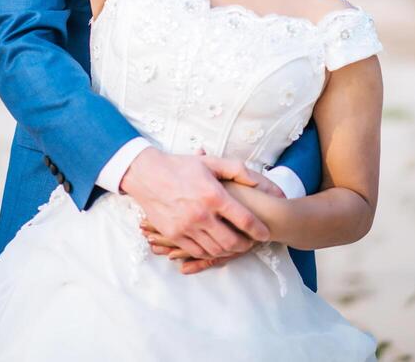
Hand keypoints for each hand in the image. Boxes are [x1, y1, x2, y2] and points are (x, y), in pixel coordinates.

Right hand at [120, 148, 270, 259]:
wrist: (148, 175)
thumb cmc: (181, 166)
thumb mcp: (211, 162)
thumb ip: (237, 170)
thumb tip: (259, 182)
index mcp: (213, 195)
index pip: (244, 219)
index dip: (258, 230)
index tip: (266, 233)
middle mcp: (201, 214)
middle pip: (232, 241)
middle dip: (245, 245)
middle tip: (250, 242)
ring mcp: (187, 227)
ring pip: (215, 250)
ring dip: (228, 251)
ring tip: (235, 245)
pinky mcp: (174, 235)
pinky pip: (197, 252)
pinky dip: (209, 253)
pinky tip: (215, 246)